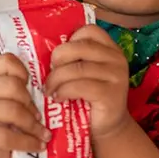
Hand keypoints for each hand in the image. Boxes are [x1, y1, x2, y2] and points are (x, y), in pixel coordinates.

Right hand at [0, 53, 49, 157]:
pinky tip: (39, 145)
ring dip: (34, 125)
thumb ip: (20, 89)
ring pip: (14, 111)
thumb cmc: (1, 118)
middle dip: (30, 102)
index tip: (30, 85)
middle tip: (39, 115)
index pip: (6, 61)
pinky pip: (11, 136)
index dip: (22, 71)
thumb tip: (49, 91)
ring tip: (44, 133)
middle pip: (13, 86)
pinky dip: (29, 142)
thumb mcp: (6, 98)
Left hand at [45, 25, 130, 139]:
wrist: (107, 127)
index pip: (89, 30)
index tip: (59, 57)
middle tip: (49, 72)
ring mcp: (116, 76)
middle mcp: (117, 58)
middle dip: (58, 58)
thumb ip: (73, 58)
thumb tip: (41, 48)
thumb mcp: (83, 72)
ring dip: (56, 79)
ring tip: (49, 89)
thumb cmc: (89, 97)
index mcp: (110, 48)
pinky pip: (80, 86)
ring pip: (77, 68)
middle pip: (80, 46)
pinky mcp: (111, 95)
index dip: (69, 40)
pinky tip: (58, 97)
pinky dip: (64, 91)